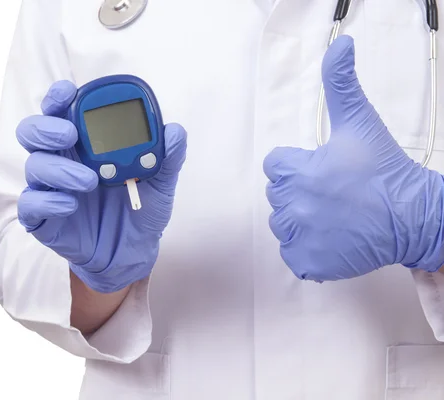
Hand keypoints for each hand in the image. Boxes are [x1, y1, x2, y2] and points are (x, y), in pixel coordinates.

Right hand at [16, 81, 186, 292]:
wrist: (132, 252)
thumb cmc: (140, 209)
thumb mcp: (160, 183)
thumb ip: (167, 157)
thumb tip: (174, 131)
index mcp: (85, 143)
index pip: (60, 111)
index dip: (58, 97)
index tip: (68, 92)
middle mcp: (62, 160)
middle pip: (33, 131)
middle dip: (46, 127)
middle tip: (70, 134)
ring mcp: (49, 188)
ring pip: (34, 165)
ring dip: (59, 168)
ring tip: (90, 181)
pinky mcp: (42, 217)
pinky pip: (31, 205)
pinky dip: (48, 202)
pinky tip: (70, 205)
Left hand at [263, 35, 443, 281]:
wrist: (413, 217)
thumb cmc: (384, 170)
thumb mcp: (359, 122)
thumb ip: (340, 83)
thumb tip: (340, 44)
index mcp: (297, 173)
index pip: (276, 166)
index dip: (299, 165)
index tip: (324, 169)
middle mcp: (294, 207)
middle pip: (278, 196)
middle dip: (300, 191)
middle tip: (335, 192)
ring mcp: (301, 239)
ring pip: (283, 225)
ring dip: (301, 220)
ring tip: (335, 215)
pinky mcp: (310, 264)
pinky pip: (293, 255)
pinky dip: (308, 249)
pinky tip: (332, 237)